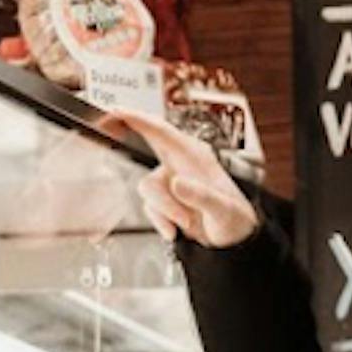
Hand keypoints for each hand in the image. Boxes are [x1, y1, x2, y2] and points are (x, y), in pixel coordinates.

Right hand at [103, 109, 259, 249]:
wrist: (233, 240)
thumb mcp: (224, 208)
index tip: (115, 112)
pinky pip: (149, 209)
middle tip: (176, 212)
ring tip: (187, 222)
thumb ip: (202, 195)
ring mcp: (170, 184)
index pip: (161, 132)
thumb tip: (177, 183)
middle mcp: (179, 165)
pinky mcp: (164, 201)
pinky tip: (177, 229)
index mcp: (195, 155)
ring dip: (166, 211)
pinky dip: (161, 222)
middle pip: (150, 172)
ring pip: (148, 192)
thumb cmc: (236, 218)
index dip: (136, 119)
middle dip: (160, 197)